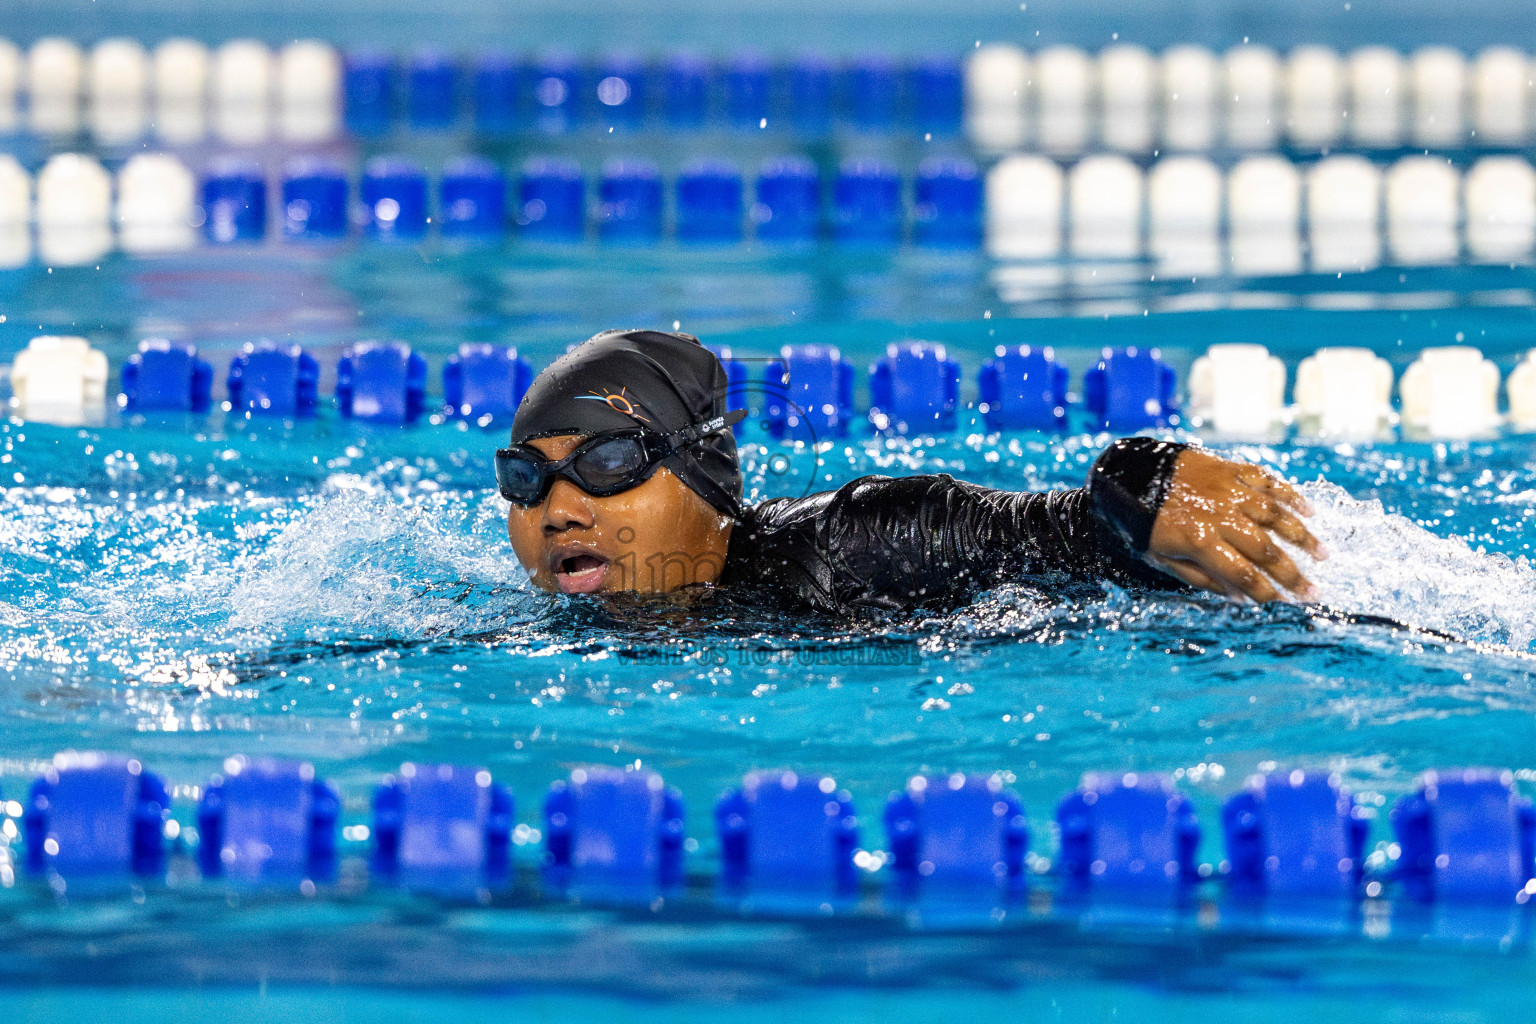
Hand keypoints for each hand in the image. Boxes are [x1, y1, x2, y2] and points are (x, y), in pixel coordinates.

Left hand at [1147, 448, 1326, 602]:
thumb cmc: (1146, 523)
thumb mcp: (1163, 559)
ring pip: (1274, 515)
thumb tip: (1239, 598)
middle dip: (1292, 574)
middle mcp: (1219, 516)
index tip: (1290, 607)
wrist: (1130, 475)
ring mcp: (1228, 490)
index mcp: (1200, 542)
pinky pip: (1267, 482)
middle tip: (1314, 591)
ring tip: (1323, 554)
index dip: (1268, 593)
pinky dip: (1291, 496)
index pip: (1243, 575)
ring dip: (1301, 536)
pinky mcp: (1231, 470)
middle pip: (1265, 549)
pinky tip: (1309, 512)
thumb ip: (1202, 579)